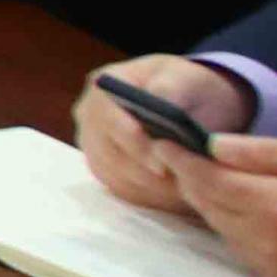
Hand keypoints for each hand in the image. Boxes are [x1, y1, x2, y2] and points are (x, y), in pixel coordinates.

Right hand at [73, 56, 254, 214]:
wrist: (189, 100)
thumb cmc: (187, 85)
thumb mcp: (185, 78)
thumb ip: (170, 89)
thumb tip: (160, 105)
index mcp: (103, 86)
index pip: (107, 119)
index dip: (134, 145)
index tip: (163, 166)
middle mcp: (88, 116)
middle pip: (108, 154)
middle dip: (146, 174)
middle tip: (183, 186)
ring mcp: (92, 144)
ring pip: (114, 177)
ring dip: (151, 189)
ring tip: (186, 191)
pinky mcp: (103, 167)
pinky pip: (121, 190)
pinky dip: (149, 197)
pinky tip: (176, 195)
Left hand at [160, 137, 276, 276]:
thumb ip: (269, 155)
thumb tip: (215, 145)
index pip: (208, 181)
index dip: (180, 160)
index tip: (162, 139)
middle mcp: (267, 245)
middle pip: (207, 207)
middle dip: (189, 179)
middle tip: (176, 152)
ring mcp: (273, 270)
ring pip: (220, 229)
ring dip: (208, 203)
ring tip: (204, 175)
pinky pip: (241, 249)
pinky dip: (231, 226)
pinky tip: (238, 207)